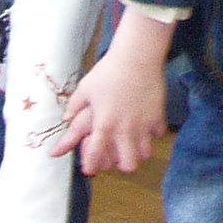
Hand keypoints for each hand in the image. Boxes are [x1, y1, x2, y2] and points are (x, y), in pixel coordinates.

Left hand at [54, 7, 173, 173]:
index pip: (96, 156)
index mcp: (104, 125)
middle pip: (128, 165)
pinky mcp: (158, 115)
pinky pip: (158, 133)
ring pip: (145, 153)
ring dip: (138, 151)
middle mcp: (125, 130)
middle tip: (117, 154)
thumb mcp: (85, 88)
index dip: (91, 166)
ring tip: (132, 142)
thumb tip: (64, 119)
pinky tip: (146, 124)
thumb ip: (74, 106)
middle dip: (121, 165)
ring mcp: (144, 124)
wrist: (137, 54)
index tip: (90, 168)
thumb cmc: (108, 71)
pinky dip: (152, 132)